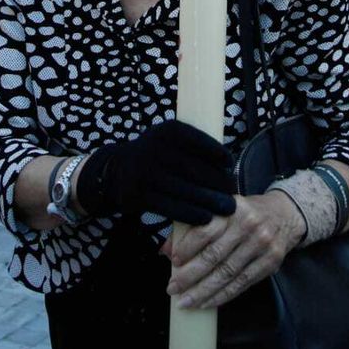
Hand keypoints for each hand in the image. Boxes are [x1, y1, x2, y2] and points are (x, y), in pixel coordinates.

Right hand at [75, 120, 235, 225]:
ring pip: (184, 189)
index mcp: (167, 131)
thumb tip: (228, 168)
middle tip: (232, 192)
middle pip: (194, 168)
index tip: (230, 165)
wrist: (115, 171)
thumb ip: (193, 148)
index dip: (216, 153)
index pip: (197, 140)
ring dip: (209, 201)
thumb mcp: (169, 141)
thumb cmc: (156, 157)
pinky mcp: (138, 195)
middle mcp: (154, 148)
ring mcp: (145, 172)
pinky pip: (170, 206)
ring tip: (227, 208)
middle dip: (217, 182)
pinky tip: (205, 218)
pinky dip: (191, 213)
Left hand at [163, 192, 303, 309]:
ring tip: (186, 302)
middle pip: (214, 256)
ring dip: (204, 291)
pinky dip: (223, 296)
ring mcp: (261, 245)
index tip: (173, 261)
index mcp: (232, 209)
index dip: (187, 248)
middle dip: (190, 276)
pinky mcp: (270, 262)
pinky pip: (242, 283)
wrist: (285, 215)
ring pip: (227, 274)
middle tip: (173, 288)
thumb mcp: (222, 211)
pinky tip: (207, 302)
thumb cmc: (245, 214)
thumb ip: (194, 228)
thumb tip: (166, 250)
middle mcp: (248, 225)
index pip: (205, 230)